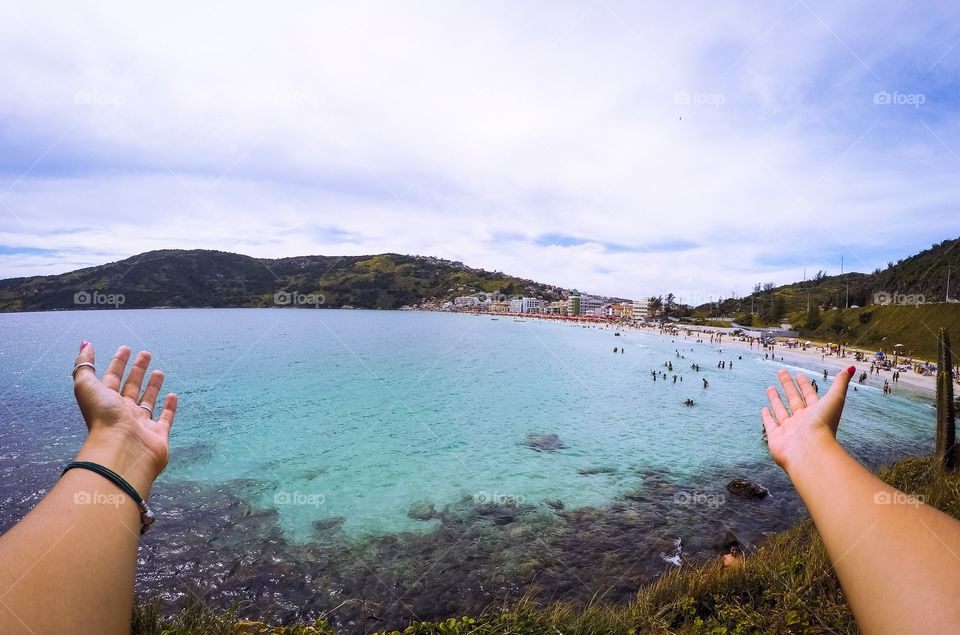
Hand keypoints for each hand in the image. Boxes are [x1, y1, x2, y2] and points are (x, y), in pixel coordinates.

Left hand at [72, 342, 176, 487]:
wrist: (122, 450)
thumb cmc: (104, 417)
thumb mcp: (86, 387)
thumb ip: (84, 365)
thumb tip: (85, 344)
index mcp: (105, 401)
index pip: (111, 378)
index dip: (117, 362)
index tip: (126, 348)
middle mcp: (122, 412)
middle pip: (130, 387)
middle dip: (137, 370)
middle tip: (146, 353)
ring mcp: (141, 424)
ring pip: (147, 401)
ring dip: (152, 386)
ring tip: (159, 371)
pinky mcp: (158, 434)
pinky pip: (165, 418)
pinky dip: (169, 407)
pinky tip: (172, 396)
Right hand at [761, 367, 853, 472]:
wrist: (809, 450)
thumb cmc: (823, 425)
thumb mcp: (835, 399)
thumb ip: (840, 383)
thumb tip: (851, 367)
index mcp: (816, 413)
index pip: (810, 395)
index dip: (805, 384)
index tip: (799, 374)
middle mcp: (802, 421)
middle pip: (794, 400)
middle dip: (788, 385)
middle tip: (781, 372)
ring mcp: (789, 429)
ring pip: (781, 411)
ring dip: (776, 399)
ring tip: (770, 387)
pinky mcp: (776, 438)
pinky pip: (771, 425)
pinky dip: (767, 417)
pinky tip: (764, 409)